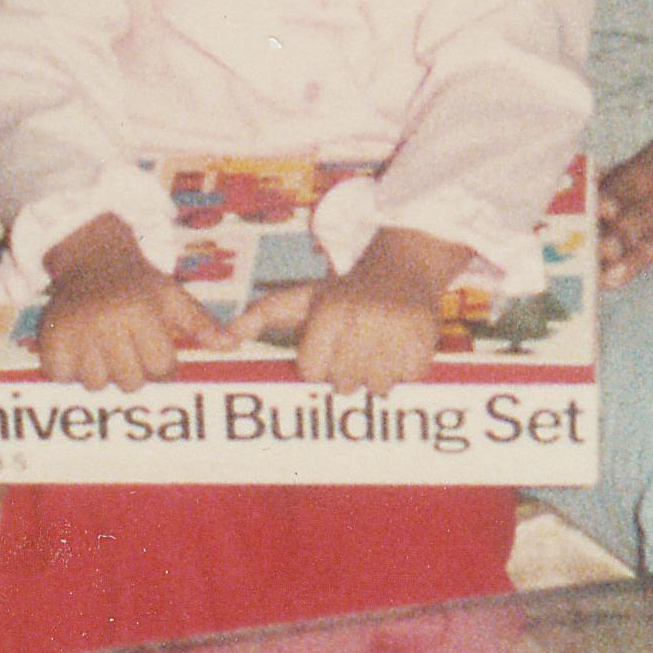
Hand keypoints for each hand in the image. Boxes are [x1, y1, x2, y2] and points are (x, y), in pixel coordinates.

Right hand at [36, 214, 235, 390]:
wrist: (91, 259)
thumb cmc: (139, 283)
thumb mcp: (173, 296)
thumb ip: (201, 324)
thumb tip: (233, 344)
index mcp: (141, 311)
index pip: (161, 368)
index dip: (163, 365)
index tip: (156, 349)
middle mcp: (107, 321)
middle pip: (130, 383)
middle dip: (134, 371)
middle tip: (129, 347)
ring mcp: (75, 330)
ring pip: (96, 384)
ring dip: (103, 373)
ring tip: (105, 346)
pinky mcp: (50, 337)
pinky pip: (62, 377)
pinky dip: (70, 370)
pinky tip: (81, 349)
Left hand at [246, 228, 465, 394]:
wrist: (405, 265)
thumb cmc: (345, 292)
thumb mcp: (302, 297)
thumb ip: (261, 316)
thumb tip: (228, 337)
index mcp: (330, 310)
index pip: (313, 373)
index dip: (318, 365)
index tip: (328, 345)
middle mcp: (362, 318)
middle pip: (343, 384)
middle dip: (346, 371)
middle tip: (354, 347)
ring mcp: (396, 329)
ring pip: (377, 386)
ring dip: (376, 374)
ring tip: (376, 348)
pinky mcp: (425, 337)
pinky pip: (408, 378)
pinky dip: (404, 369)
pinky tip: (398, 347)